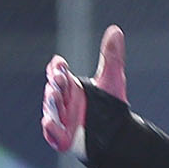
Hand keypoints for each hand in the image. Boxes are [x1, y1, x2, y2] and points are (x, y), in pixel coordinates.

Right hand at [41, 25, 127, 153]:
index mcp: (71, 86)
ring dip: (52, 102)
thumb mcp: (111, 80)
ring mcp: (61, 120)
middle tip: (60, 79)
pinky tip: (50, 122)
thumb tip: (115, 30)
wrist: (118, 136)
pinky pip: (52, 133)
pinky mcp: (62, 138)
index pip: (58, 73)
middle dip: (55, 83)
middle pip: (53, 89)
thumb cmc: (111, 108)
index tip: (60, 65)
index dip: (57, 68)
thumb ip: (111, 56)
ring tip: (56, 94)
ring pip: (51, 109)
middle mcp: (63, 102)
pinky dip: (50, 128)